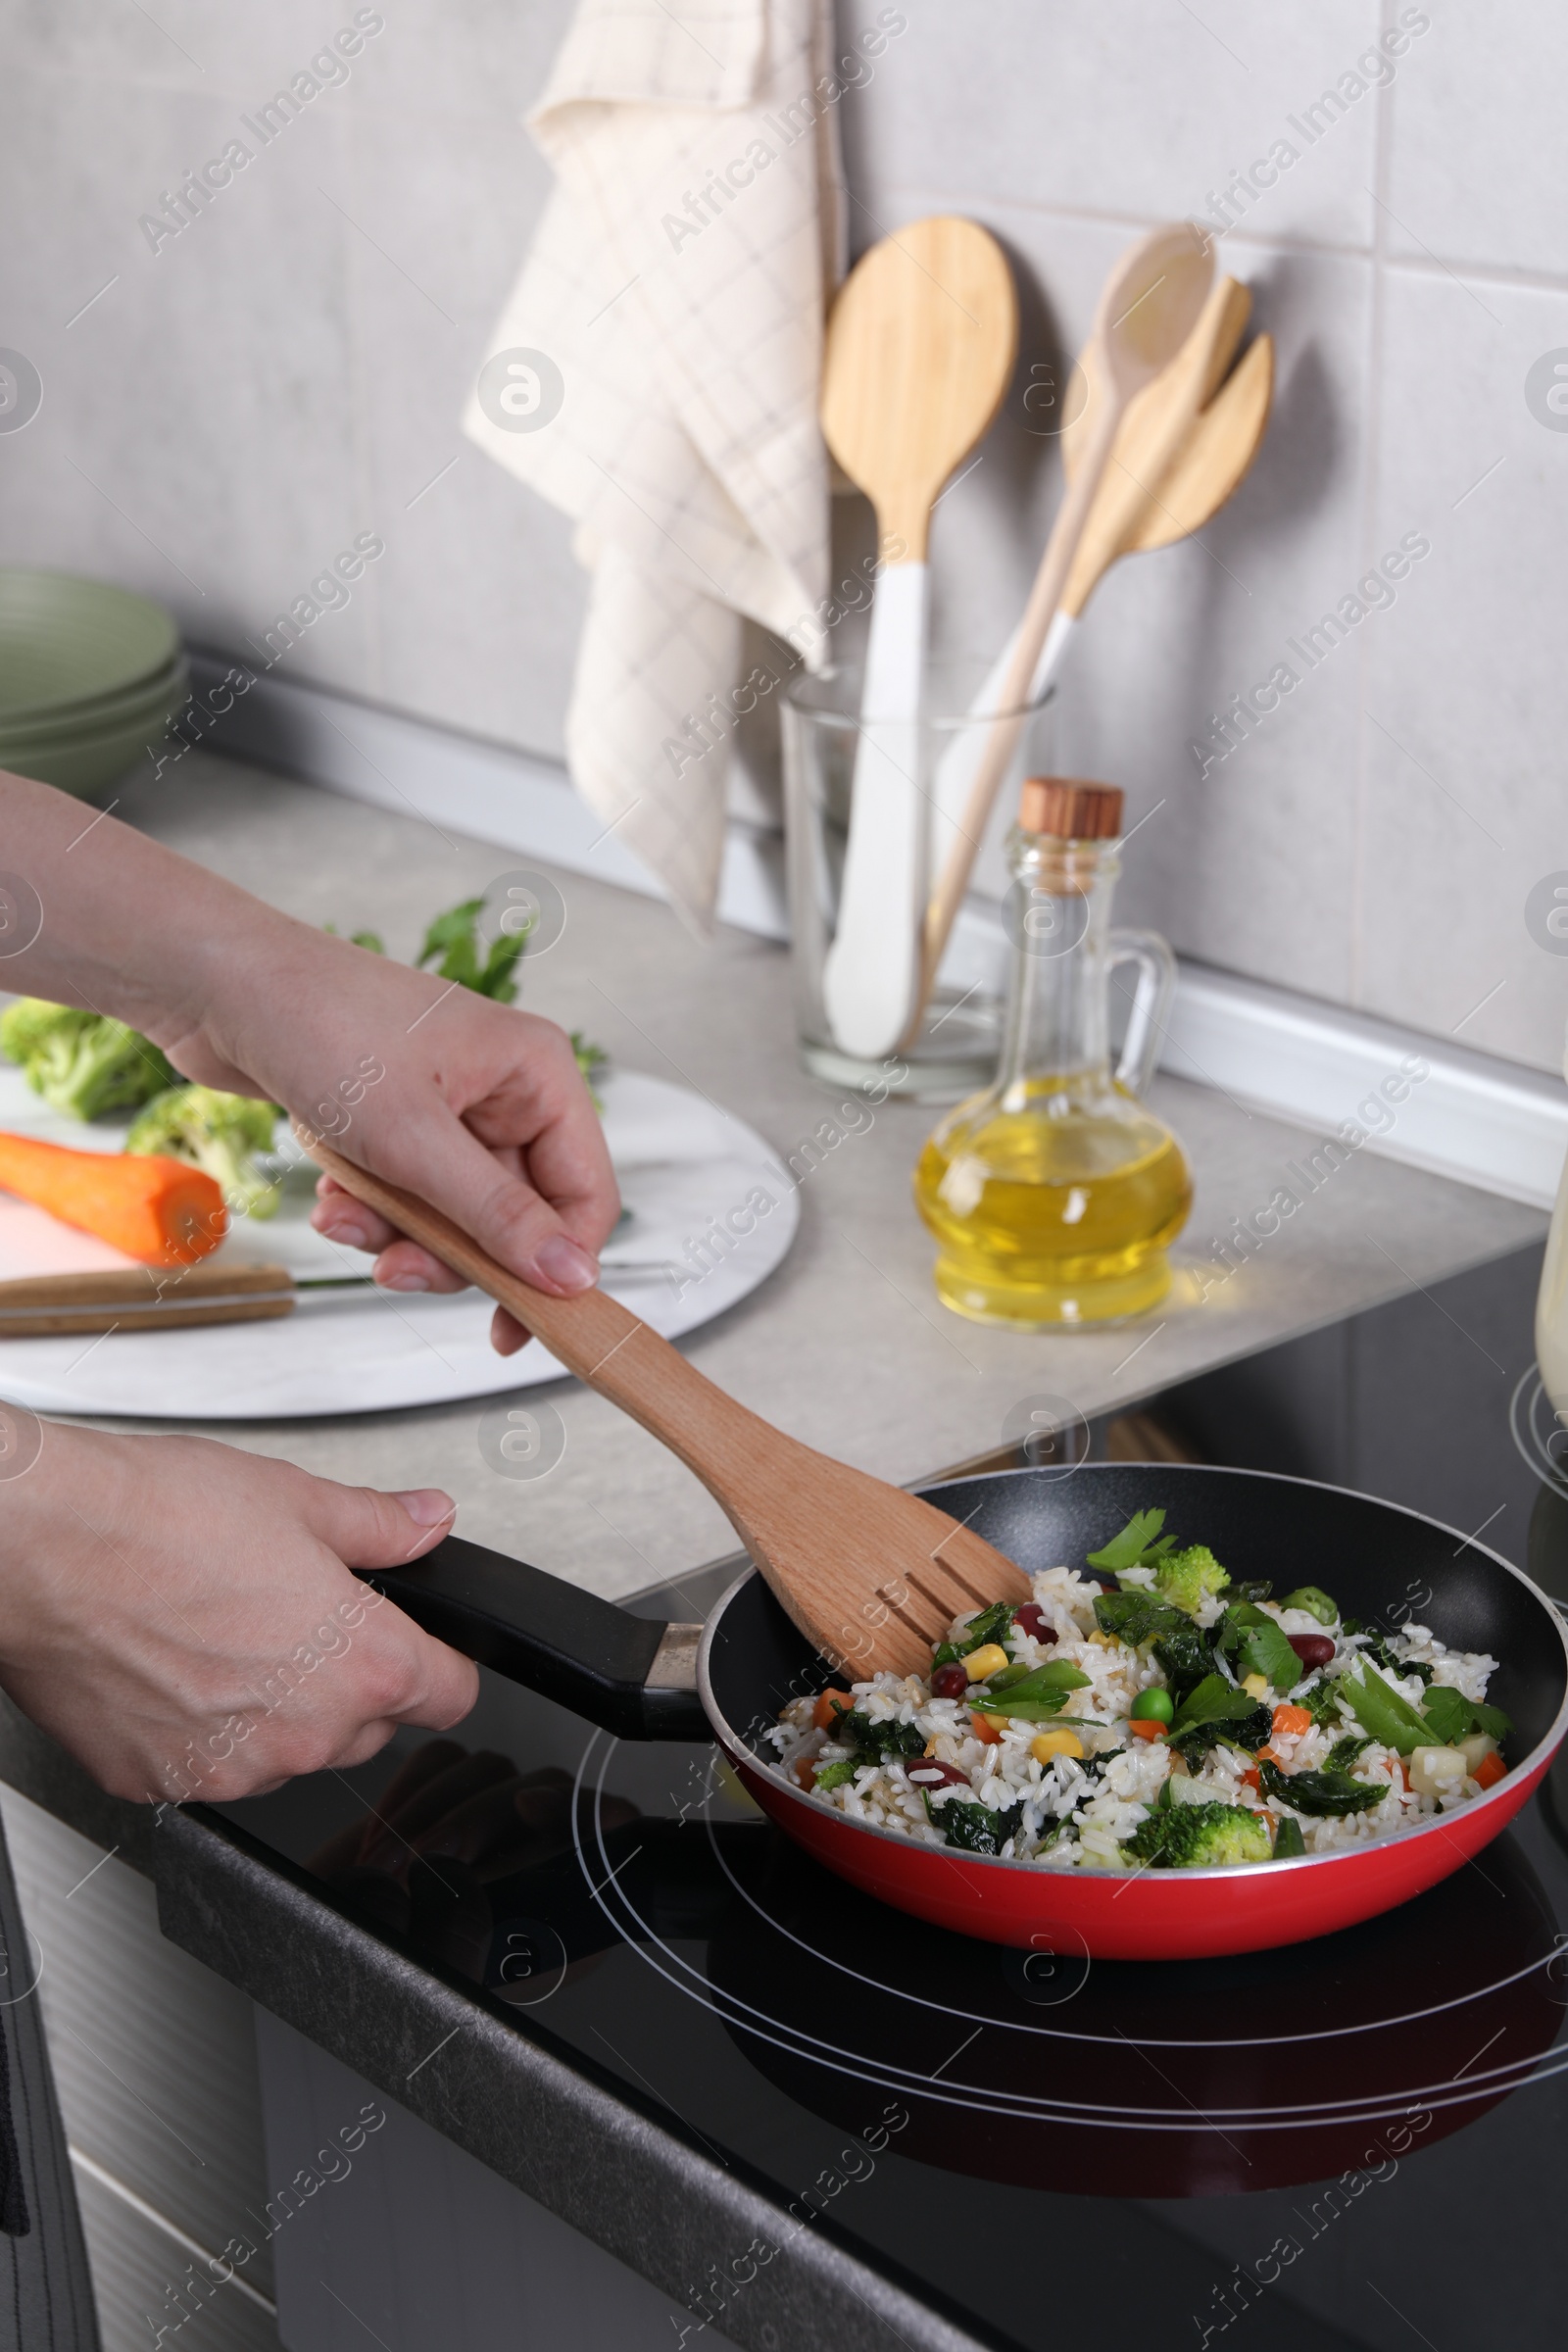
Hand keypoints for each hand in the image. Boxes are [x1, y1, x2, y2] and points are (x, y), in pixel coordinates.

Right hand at [0, 1420, 478, 1802]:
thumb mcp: (297, 1500)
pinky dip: (202, 1730)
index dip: (442, 1664)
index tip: (426, 1651)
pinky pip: (211, 1765)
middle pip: (370, 1728)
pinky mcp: (159, 1783)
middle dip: (352, 1682)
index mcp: (360, 1664)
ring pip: (290, 1751)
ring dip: (277, 1710)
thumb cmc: (154, 1521)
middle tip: (300, 1618)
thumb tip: (426, 1522)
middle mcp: (304, 1733)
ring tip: (227, 1633)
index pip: (451, 1695)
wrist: (43, 1549)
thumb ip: (380, 1525)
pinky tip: (174, 1666)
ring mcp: (230, 1769)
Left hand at [187, 925, 617, 1356]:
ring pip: (454, 1215)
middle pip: (513, 1216)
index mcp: (536, 1073)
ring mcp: (450, 1105)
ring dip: (396, 1231)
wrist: (219, 985)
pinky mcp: (400, 1120)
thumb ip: (496, 1216)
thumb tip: (570, 1276)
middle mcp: (503, 1088)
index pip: (585, 1193)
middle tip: (395, 1269)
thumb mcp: (413, 1139)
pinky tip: (330, 1192)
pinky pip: (410, 1196)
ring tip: (341, 1215)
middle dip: (448, 1250)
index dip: (556, 1266)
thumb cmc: (319, 1026)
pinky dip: (370, 1208)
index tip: (512, 1325)